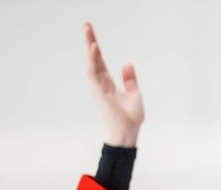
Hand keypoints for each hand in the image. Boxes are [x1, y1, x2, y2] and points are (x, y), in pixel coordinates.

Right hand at [84, 22, 142, 146]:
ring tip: (88, 31)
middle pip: (93, 59)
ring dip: (89, 47)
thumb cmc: (131, 118)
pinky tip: (94, 48)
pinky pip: (93, 73)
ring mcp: (98, 88)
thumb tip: (127, 62)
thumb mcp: (134, 94)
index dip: (96, 47)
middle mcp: (101, 84)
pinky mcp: (98, 92)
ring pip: (91, 63)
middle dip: (89, 41)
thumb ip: (130, 79)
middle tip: (86, 24)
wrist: (129, 133)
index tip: (91, 32)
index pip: (100, 61)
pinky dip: (92, 60)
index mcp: (108, 83)